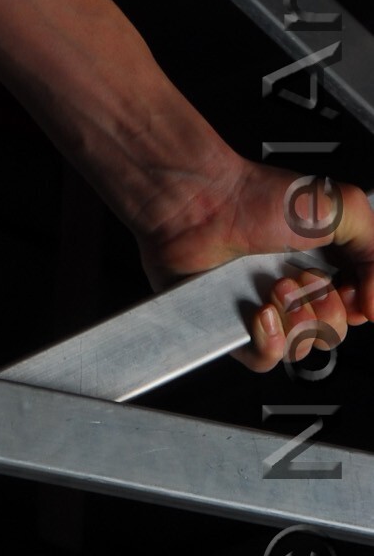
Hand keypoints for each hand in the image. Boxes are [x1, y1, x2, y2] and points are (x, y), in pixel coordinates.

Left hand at [137, 156, 373, 373]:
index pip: (355, 307)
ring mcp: (264, 305)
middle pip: (334, 331)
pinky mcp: (233, 323)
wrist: (199, 203)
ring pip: (302, 348)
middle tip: (303, 279)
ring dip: (296, 321)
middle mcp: (295, 284)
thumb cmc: (255, 196)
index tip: (349, 289)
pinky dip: (270, 342)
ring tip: (276, 287)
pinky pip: (264, 360)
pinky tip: (262, 313)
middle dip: (325, 309)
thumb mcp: (341, 207)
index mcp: (322, 260)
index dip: (357, 305)